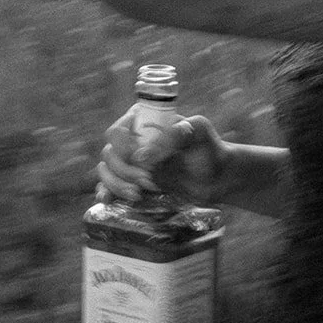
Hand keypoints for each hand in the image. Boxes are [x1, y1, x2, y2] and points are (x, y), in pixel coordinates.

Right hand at [95, 107, 232, 207]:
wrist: (218, 178)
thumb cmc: (209, 149)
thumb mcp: (198, 132)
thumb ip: (173, 135)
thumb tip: (141, 156)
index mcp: (144, 122)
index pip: (118, 131)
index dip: (122, 146)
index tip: (139, 159)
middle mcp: (133, 142)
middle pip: (109, 154)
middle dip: (125, 170)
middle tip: (149, 181)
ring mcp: (131, 164)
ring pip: (106, 171)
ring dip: (116, 184)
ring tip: (138, 195)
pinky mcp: (133, 183)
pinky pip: (108, 187)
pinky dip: (105, 192)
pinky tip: (108, 200)